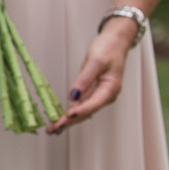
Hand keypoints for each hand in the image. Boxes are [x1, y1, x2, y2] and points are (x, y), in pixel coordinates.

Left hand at [46, 15, 139, 133]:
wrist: (115, 41)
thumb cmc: (109, 48)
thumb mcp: (96, 61)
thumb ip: (84, 79)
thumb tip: (73, 95)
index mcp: (111, 88)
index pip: (94, 103)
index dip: (80, 111)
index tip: (67, 117)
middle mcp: (107, 94)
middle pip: (88, 111)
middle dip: (70, 121)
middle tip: (53, 128)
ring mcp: (100, 94)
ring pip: (84, 110)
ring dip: (69, 120)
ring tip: (53, 128)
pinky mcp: (93, 91)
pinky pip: (82, 104)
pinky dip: (71, 111)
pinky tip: (61, 118)